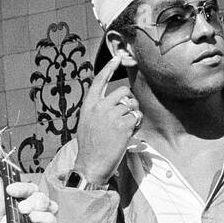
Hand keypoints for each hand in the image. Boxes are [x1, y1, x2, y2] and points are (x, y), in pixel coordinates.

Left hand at [0, 177, 60, 222]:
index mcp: (23, 209)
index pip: (33, 192)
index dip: (24, 188)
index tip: (10, 189)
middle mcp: (33, 220)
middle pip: (48, 203)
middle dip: (37, 201)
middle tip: (22, 207)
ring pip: (54, 221)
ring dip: (45, 216)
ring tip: (30, 217)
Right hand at [71, 57, 139, 183]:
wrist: (91, 164)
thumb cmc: (90, 146)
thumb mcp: (87, 122)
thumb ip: (98, 109)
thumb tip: (115, 102)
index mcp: (89, 105)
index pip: (99, 81)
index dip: (109, 68)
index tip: (117, 58)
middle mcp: (100, 107)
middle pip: (123, 92)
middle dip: (129, 102)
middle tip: (127, 116)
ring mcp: (111, 115)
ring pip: (132, 105)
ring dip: (133, 115)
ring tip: (125, 128)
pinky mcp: (123, 125)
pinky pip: (136, 118)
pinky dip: (136, 126)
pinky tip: (127, 134)